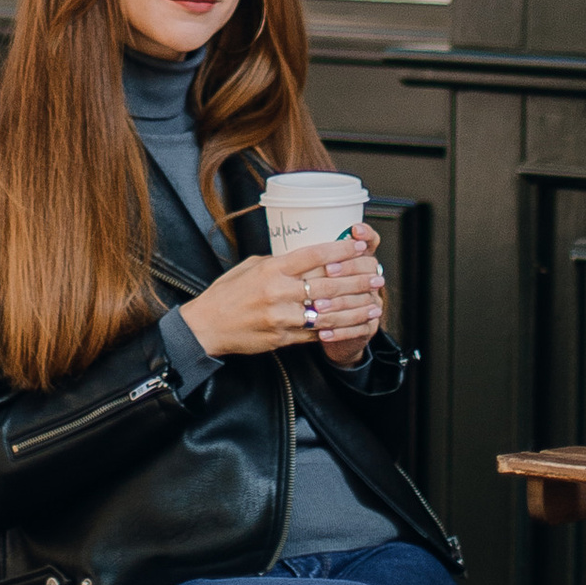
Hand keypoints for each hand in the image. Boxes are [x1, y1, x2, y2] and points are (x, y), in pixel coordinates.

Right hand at [179, 222, 385, 367]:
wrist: (208, 326)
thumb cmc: (227, 293)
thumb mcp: (251, 266)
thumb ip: (279, 262)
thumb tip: (305, 258)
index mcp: (272, 268)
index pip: (314, 255)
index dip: (342, 250)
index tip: (361, 246)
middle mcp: (279, 292)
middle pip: (328, 283)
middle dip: (357, 280)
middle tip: (377, 277)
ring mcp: (282, 317)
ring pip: (328, 312)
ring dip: (355, 309)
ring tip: (374, 305)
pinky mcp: (283, 338)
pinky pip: (315, 333)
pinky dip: (337, 329)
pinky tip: (353, 325)